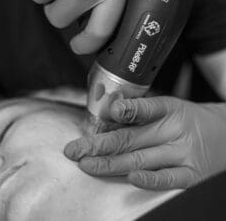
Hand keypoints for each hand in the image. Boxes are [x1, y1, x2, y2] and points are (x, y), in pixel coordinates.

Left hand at [64, 97, 225, 189]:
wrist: (223, 135)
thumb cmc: (187, 120)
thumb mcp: (168, 107)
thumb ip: (140, 111)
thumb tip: (110, 113)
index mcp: (168, 109)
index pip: (144, 108)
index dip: (125, 109)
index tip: (108, 111)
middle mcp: (174, 130)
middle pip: (132, 137)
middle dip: (100, 144)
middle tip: (75, 149)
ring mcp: (182, 153)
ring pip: (142, 159)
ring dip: (111, 163)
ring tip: (86, 164)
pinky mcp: (190, 174)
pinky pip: (168, 179)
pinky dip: (149, 179)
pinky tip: (130, 177)